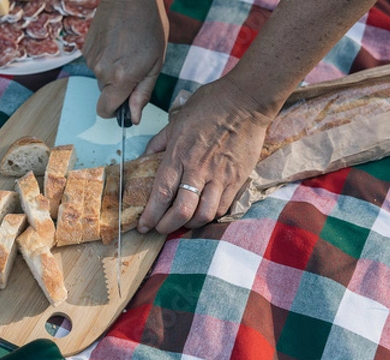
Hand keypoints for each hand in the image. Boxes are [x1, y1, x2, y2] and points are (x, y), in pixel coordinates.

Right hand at [83, 0, 167, 123]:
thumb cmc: (149, 27)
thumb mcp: (155, 64)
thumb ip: (143, 94)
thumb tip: (133, 117)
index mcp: (120, 78)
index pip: (105, 110)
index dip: (115, 111)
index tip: (125, 104)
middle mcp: (101, 71)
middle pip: (105, 94)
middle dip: (118, 88)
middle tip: (134, 67)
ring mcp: (91, 59)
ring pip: (100, 78)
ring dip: (112, 72)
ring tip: (126, 51)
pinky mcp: (86, 49)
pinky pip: (96, 64)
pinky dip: (105, 59)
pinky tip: (117, 44)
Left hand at [137, 76, 274, 233]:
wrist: (246, 101)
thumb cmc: (210, 106)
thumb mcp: (176, 121)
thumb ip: (159, 143)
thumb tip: (144, 158)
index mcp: (179, 154)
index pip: (161, 193)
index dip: (151, 214)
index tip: (143, 225)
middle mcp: (198, 169)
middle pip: (182, 210)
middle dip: (168, 226)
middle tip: (161, 228)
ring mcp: (220, 176)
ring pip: (204, 214)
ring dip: (190, 224)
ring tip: (182, 222)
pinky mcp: (238, 178)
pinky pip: (223, 207)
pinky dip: (211, 215)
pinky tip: (203, 212)